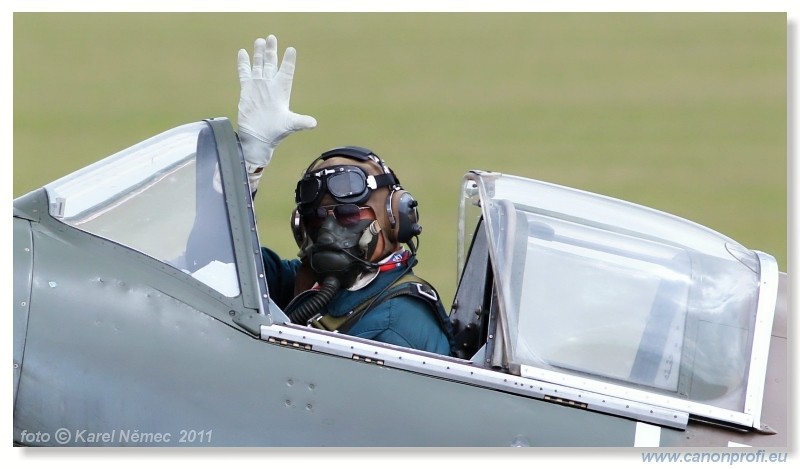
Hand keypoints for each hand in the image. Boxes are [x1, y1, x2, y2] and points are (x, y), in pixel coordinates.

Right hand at [237, 35, 316, 189]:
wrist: (258, 138)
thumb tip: (314, 124)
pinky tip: (243, 52)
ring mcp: (258, 87)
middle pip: (272, 64)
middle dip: (272, 51)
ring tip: (260, 40)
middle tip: (272, 37)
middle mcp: (270, 86)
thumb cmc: (275, 132)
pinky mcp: (247, 91)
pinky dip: (244, 63)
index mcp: (282, 91)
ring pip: (259, 65)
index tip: (291, 49)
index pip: (286, 71)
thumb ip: (301, 122)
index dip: (288, 61)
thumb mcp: (290, 125)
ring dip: (259, 53)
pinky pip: (245, 73)